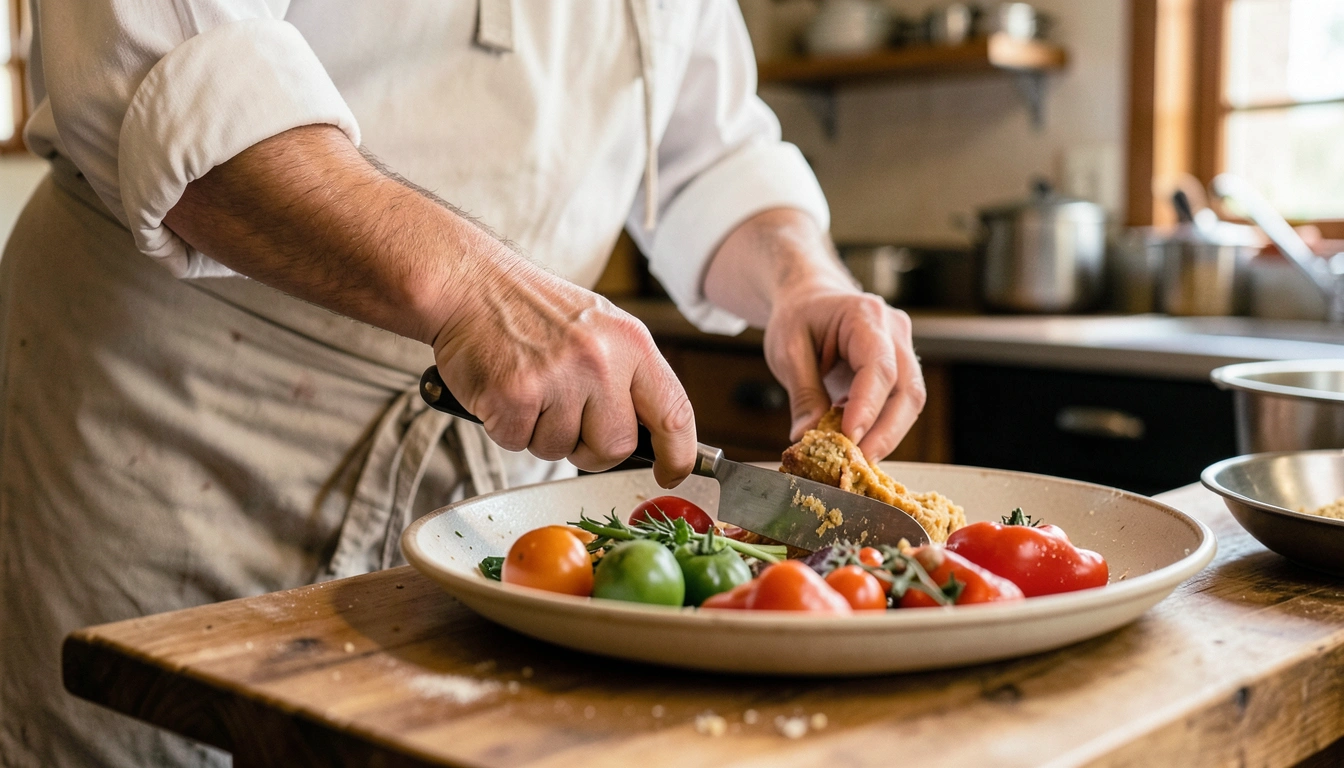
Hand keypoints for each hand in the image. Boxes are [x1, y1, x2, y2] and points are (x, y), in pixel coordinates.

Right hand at [431, 251, 697, 486]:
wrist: (468, 283)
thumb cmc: (531, 310)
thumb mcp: (600, 329)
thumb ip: (628, 376)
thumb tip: (653, 433)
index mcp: (631, 342)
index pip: (674, 413)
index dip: (677, 455)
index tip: (670, 473)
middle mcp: (601, 359)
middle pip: (615, 447)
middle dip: (589, 447)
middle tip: (563, 416)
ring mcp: (558, 377)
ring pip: (561, 450)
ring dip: (540, 432)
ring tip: (529, 388)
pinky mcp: (514, 396)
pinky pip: (518, 443)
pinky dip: (506, 427)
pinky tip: (503, 389)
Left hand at [703, 209, 924, 460]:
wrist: (810, 298)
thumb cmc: (799, 317)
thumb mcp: (787, 350)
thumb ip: (802, 394)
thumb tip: (807, 437)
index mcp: (865, 315)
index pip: (879, 366)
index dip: (868, 406)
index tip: (851, 438)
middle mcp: (894, 330)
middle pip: (907, 389)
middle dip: (886, 431)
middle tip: (858, 462)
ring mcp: (903, 349)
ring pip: (910, 401)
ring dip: (885, 434)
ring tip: (853, 455)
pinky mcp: (900, 369)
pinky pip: (899, 404)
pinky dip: (880, 426)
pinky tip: (854, 439)